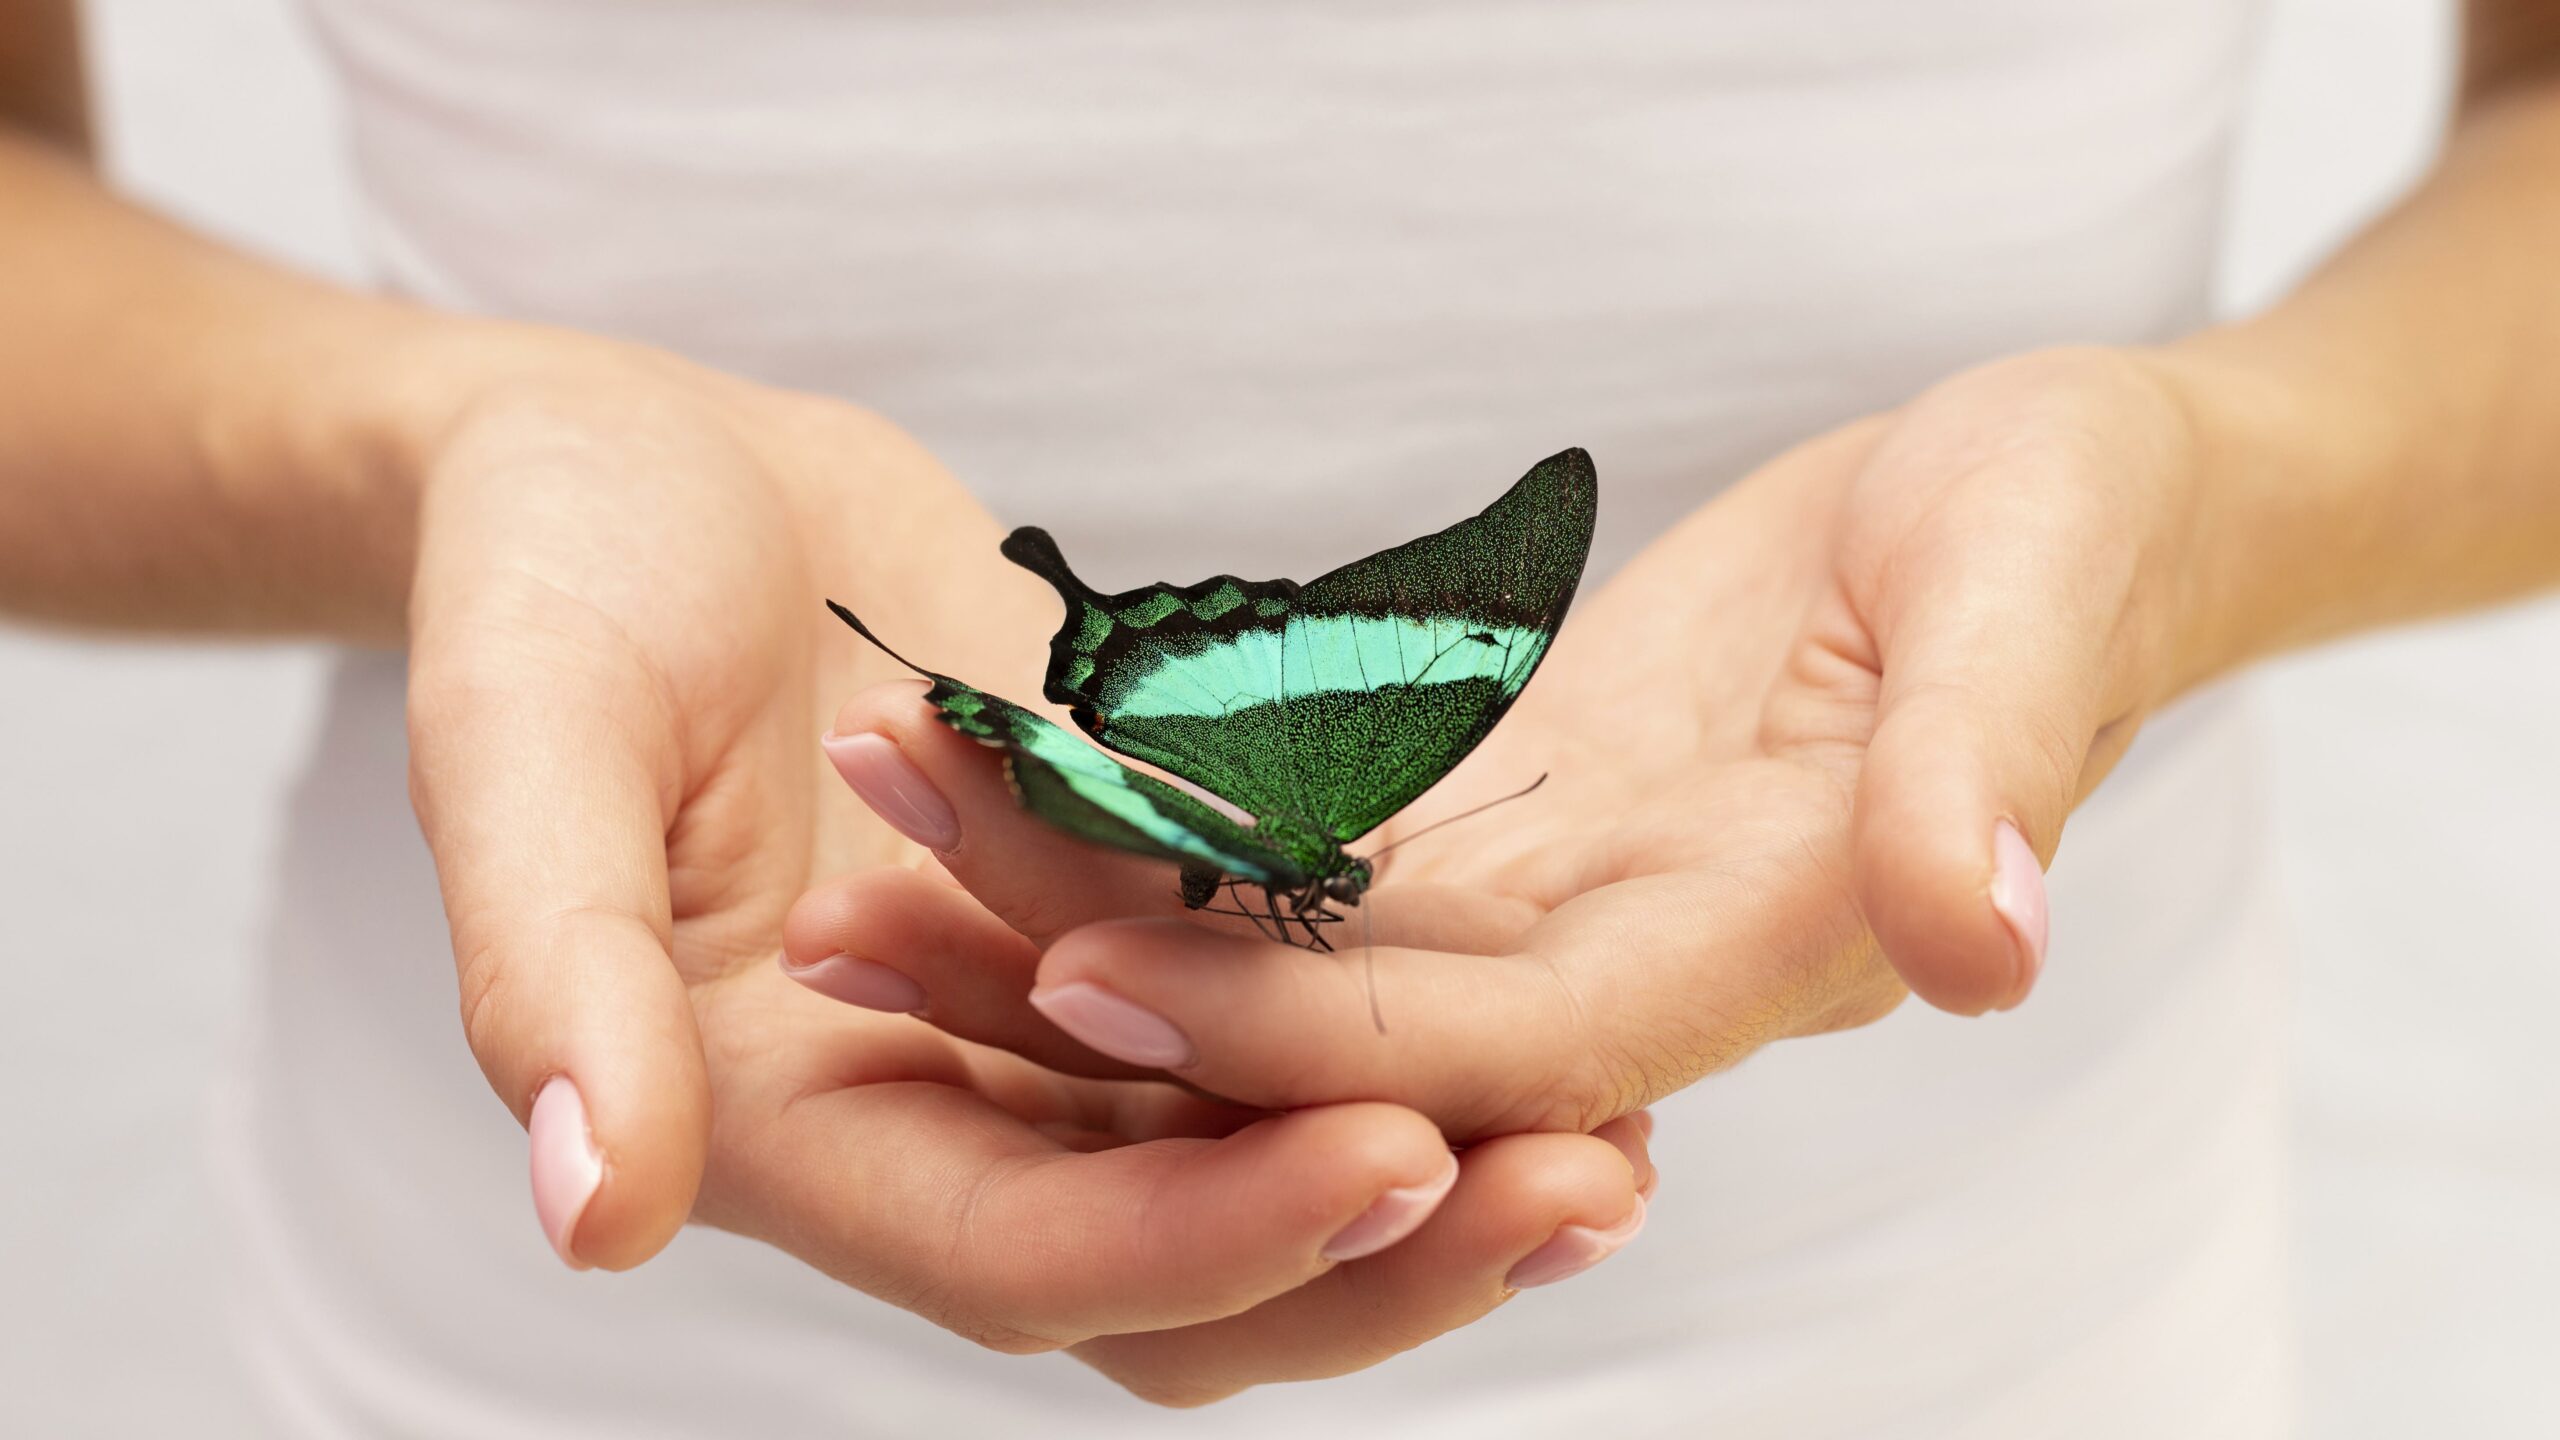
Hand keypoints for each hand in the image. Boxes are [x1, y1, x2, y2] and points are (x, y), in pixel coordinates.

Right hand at [400, 331, 1649, 1400]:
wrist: (640, 477)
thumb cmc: (546, 581)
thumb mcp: (518, 740)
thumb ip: (555, 971)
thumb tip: (598, 1214)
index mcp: (787, 1122)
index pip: (1020, 1258)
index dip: (1205, 1234)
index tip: (1397, 1156)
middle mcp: (939, 1109)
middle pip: (1182, 1266)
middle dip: (1379, 1250)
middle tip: (1583, 1185)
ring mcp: (1050, 1025)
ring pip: (1262, 1162)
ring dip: (1442, 1165)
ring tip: (1629, 1126)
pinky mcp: (1135, 912)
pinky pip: (1285, 1010)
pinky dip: (1415, 1024)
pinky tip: (1568, 993)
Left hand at [796, 347, 2210, 1137]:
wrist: (2066, 517)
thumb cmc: (2077, 534)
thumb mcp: (2045, 595)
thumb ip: (1990, 765)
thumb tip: (1979, 938)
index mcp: (1750, 947)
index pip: (1480, 1038)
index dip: (1285, 1025)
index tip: (1079, 966)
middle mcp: (1626, 968)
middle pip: (1326, 1032)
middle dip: (1089, 984)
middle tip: (855, 906)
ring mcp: (1556, 908)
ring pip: (1284, 955)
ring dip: (1078, 903)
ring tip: (880, 813)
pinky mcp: (1514, 831)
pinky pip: (1311, 860)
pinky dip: (1162, 825)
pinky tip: (1014, 762)